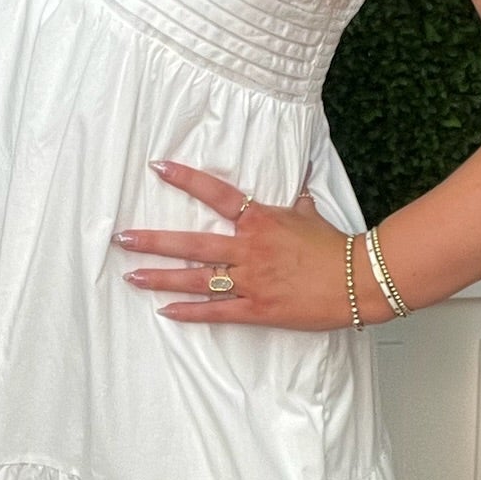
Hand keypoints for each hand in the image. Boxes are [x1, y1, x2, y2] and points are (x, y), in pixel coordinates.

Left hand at [111, 158, 388, 328]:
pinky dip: (190, 312)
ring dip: (161, 277)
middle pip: (192, 242)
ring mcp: (250, 280)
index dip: (186, 179)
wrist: (357, 280)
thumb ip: (296, 200)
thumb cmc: (336, 246)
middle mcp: (248, 248)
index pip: (216, 193)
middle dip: (154, 240)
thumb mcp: (311, 214)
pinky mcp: (257, 308)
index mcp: (260, 220)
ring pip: (196, 278)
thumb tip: (300, 181)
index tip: (158, 167)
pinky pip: (216, 311)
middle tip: (123, 237)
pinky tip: (166, 311)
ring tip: (132, 275)